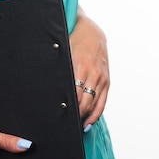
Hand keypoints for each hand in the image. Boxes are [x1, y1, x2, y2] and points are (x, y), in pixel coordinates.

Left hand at [69, 6, 109, 129]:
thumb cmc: (73, 41)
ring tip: (77, 127)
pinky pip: (103, 101)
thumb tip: (51, 88)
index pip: (74, 94)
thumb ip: (61, 69)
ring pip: (95, 104)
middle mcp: (92, 73)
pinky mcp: (107, 79)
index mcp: (79, 66)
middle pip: (84, 102)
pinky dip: (97, 113)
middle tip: (66, 126)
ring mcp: (101, 77)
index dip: (68, 108)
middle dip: (76, 116)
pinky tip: (89, 121)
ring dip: (86, 117)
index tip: (60, 118)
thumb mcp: (65, 53)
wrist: (91, 30)